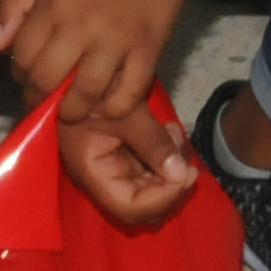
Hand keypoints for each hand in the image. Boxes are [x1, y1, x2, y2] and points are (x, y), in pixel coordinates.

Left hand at [0, 0, 195, 126]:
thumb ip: (14, 2)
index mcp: (55, 4)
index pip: (23, 56)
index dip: (19, 74)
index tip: (27, 77)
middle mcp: (82, 25)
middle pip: (47, 80)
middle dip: (38, 98)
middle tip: (44, 100)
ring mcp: (117, 41)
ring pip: (85, 95)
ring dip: (72, 111)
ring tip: (71, 109)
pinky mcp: (148, 52)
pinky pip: (127, 96)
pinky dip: (113, 110)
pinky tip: (104, 105)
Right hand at [58, 99, 199, 230]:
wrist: (82, 64)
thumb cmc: (94, 85)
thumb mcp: (127, 111)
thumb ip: (153, 143)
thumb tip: (182, 175)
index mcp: (93, 173)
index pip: (129, 206)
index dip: (162, 199)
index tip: (187, 174)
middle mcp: (101, 177)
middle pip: (141, 204)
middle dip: (169, 187)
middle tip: (189, 162)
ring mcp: (111, 165)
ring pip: (148, 186)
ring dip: (170, 169)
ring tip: (175, 135)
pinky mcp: (121, 152)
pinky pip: (147, 167)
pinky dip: (164, 155)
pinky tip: (170, 131)